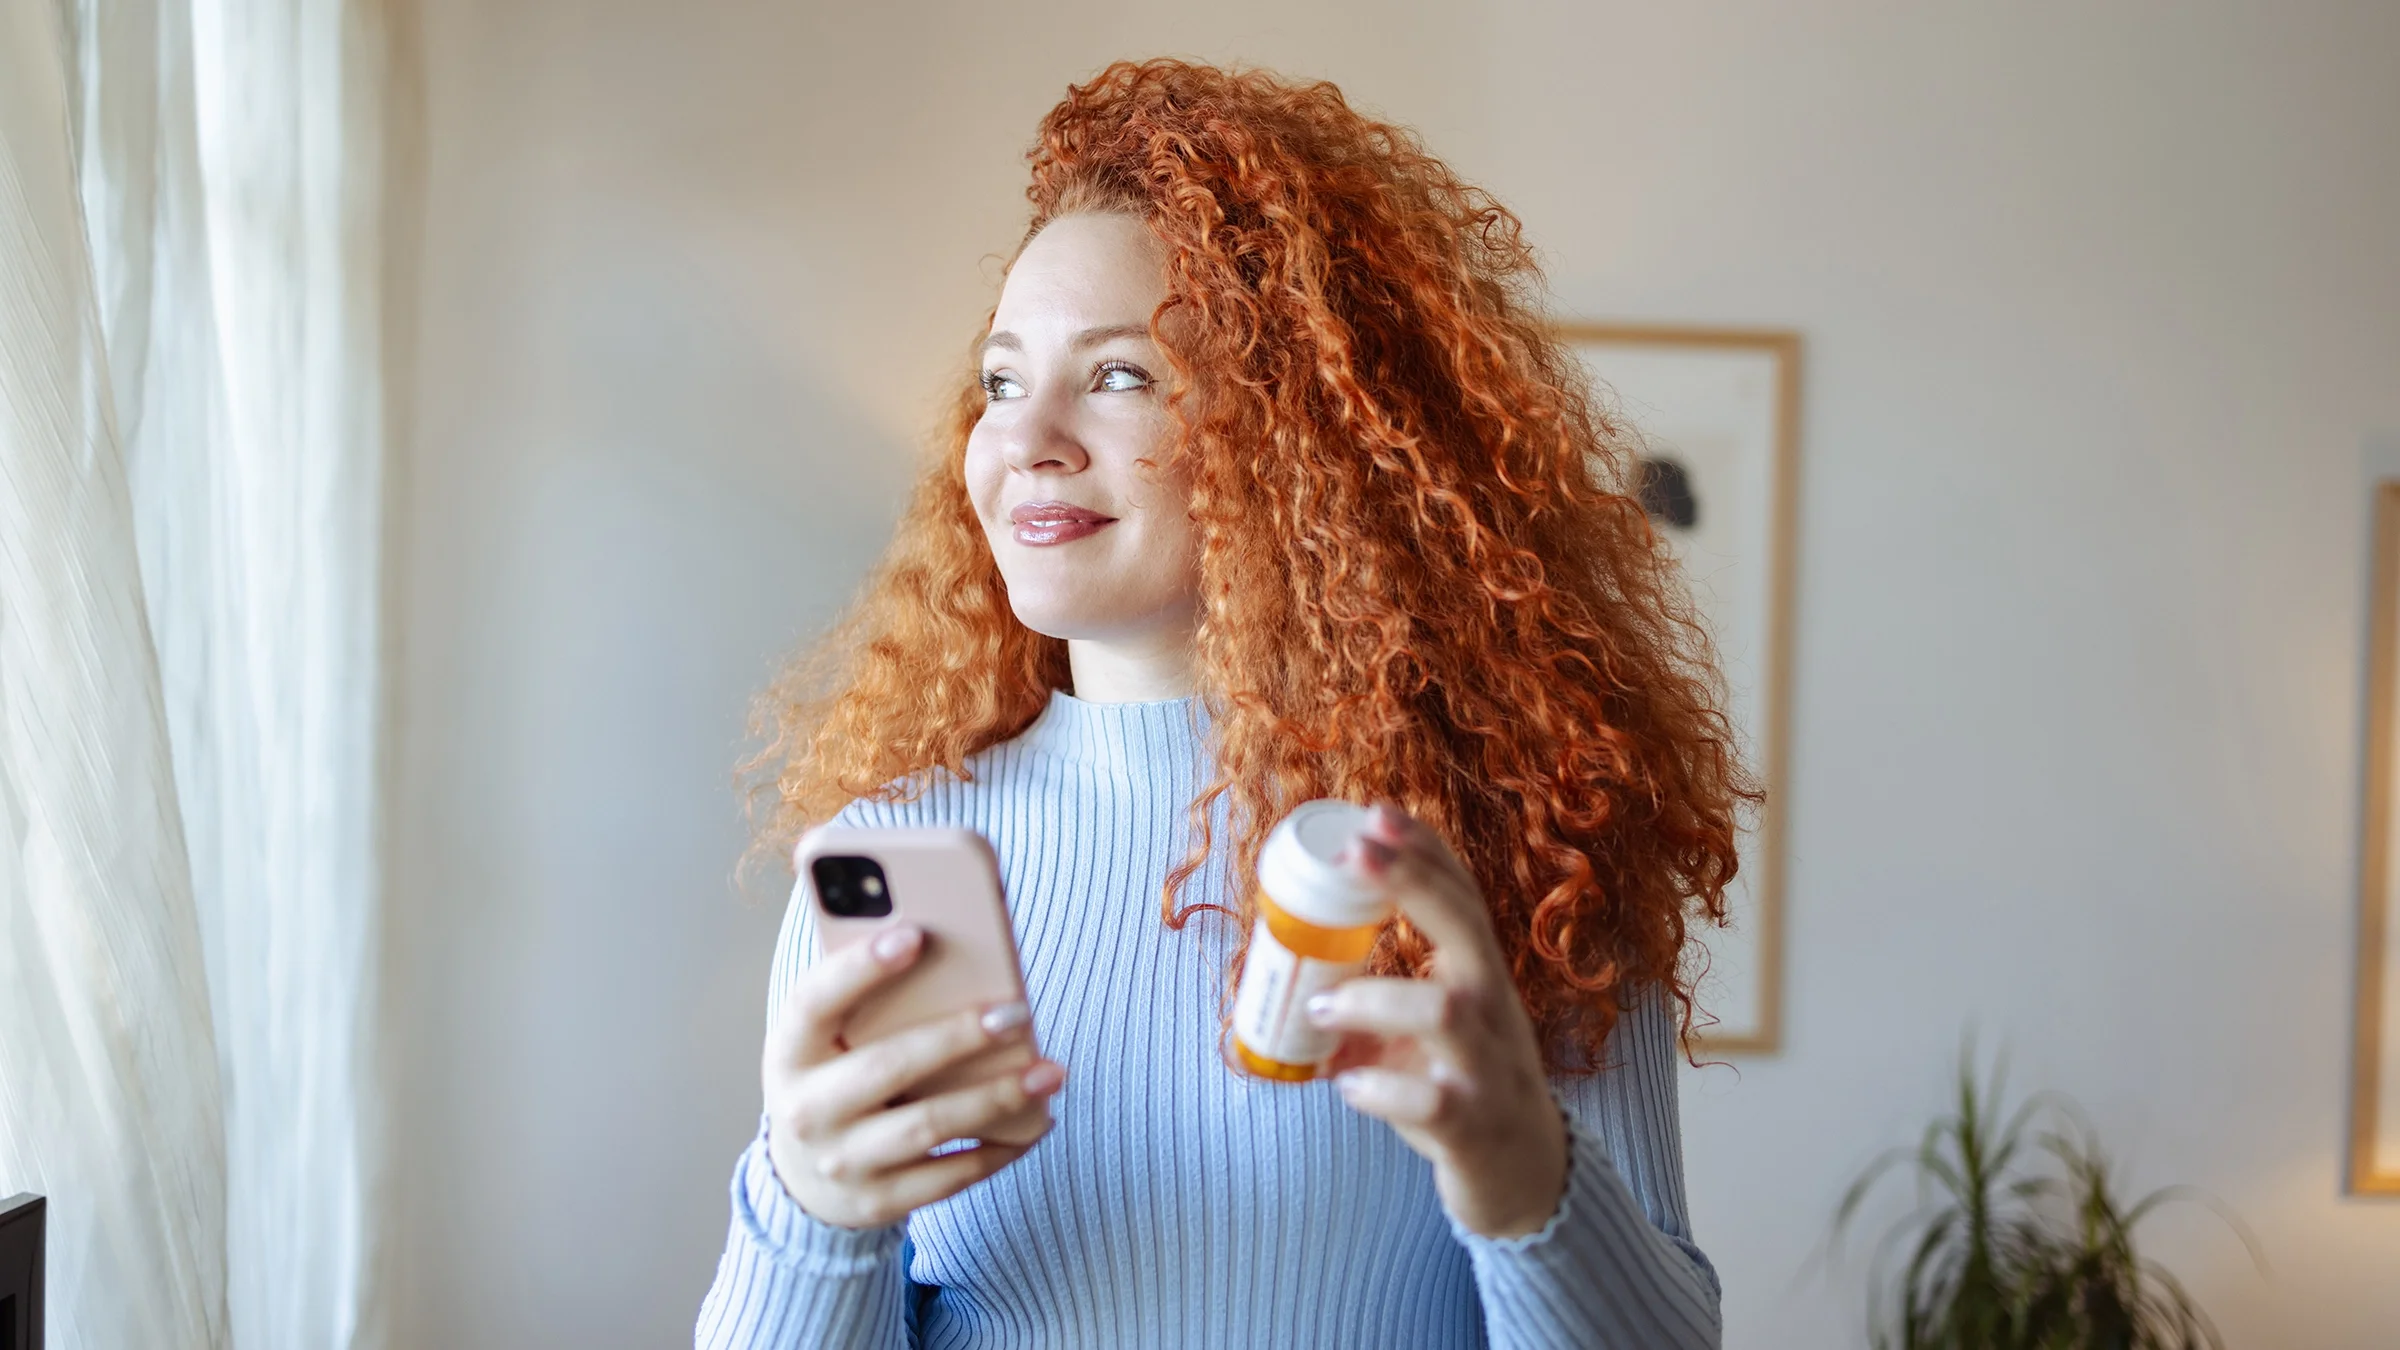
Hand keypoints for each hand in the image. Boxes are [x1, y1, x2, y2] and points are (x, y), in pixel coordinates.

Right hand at [762, 923, 1066, 1228]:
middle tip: (1017, 1014)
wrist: (804, 1180)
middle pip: (888, 1066)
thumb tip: (949, 944)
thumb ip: (867, 1000)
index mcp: (790, 1052)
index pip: (814, 1002)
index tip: (915, 935)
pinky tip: (1037, 1120)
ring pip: (928, 1125)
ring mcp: (841, 1162)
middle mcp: (806, 1111)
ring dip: (996, 1097)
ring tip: (1049, 1071)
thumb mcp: (828, 1041)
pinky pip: (950, 1175)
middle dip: (958, 1038)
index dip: (859, 968)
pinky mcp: (878, 1202)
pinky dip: (1000, 1148)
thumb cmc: (834, 1080)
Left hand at [1304, 804, 1568, 1238]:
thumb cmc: (1468, 1086)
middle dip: (1414, 882)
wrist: (1528, 1175)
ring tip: (1322, 1005)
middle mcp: (1492, 1010)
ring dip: (1376, 998)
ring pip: (1445, 1009)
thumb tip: (1302, 965)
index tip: (1380, 811)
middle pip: (1466, 929)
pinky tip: (1347, 1086)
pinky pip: (1431, 1100)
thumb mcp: (1434, 1028)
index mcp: (1481, 978)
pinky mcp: (1473, 1126)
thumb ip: (1385, 990)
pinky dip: (1382, 1090)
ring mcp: (1487, 1067)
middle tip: (1358, 850)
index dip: (1425, 851)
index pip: (1463, 898)